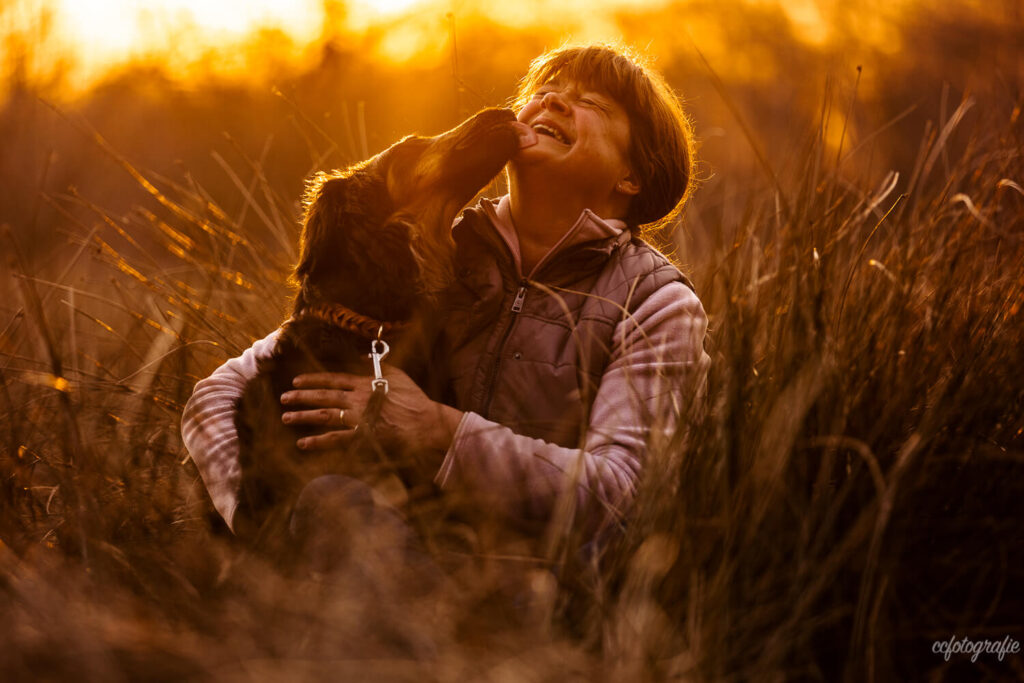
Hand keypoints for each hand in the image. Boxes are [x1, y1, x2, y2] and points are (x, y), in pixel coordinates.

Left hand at [280, 365, 462, 455]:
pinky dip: (318, 441)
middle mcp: (357, 399)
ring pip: (324, 415)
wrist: (425, 423)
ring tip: (286, 417)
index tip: (296, 380)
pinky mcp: (362, 437)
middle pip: (323, 396)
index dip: (313, 380)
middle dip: (301, 396)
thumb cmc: (414, 399)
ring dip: (303, 416)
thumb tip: (362, 356)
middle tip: (284, 398)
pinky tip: (302, 443)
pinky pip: (335, 439)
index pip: (332, 379)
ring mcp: (358, 418)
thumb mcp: (397, 374)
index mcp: (364, 383)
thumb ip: (376, 365)